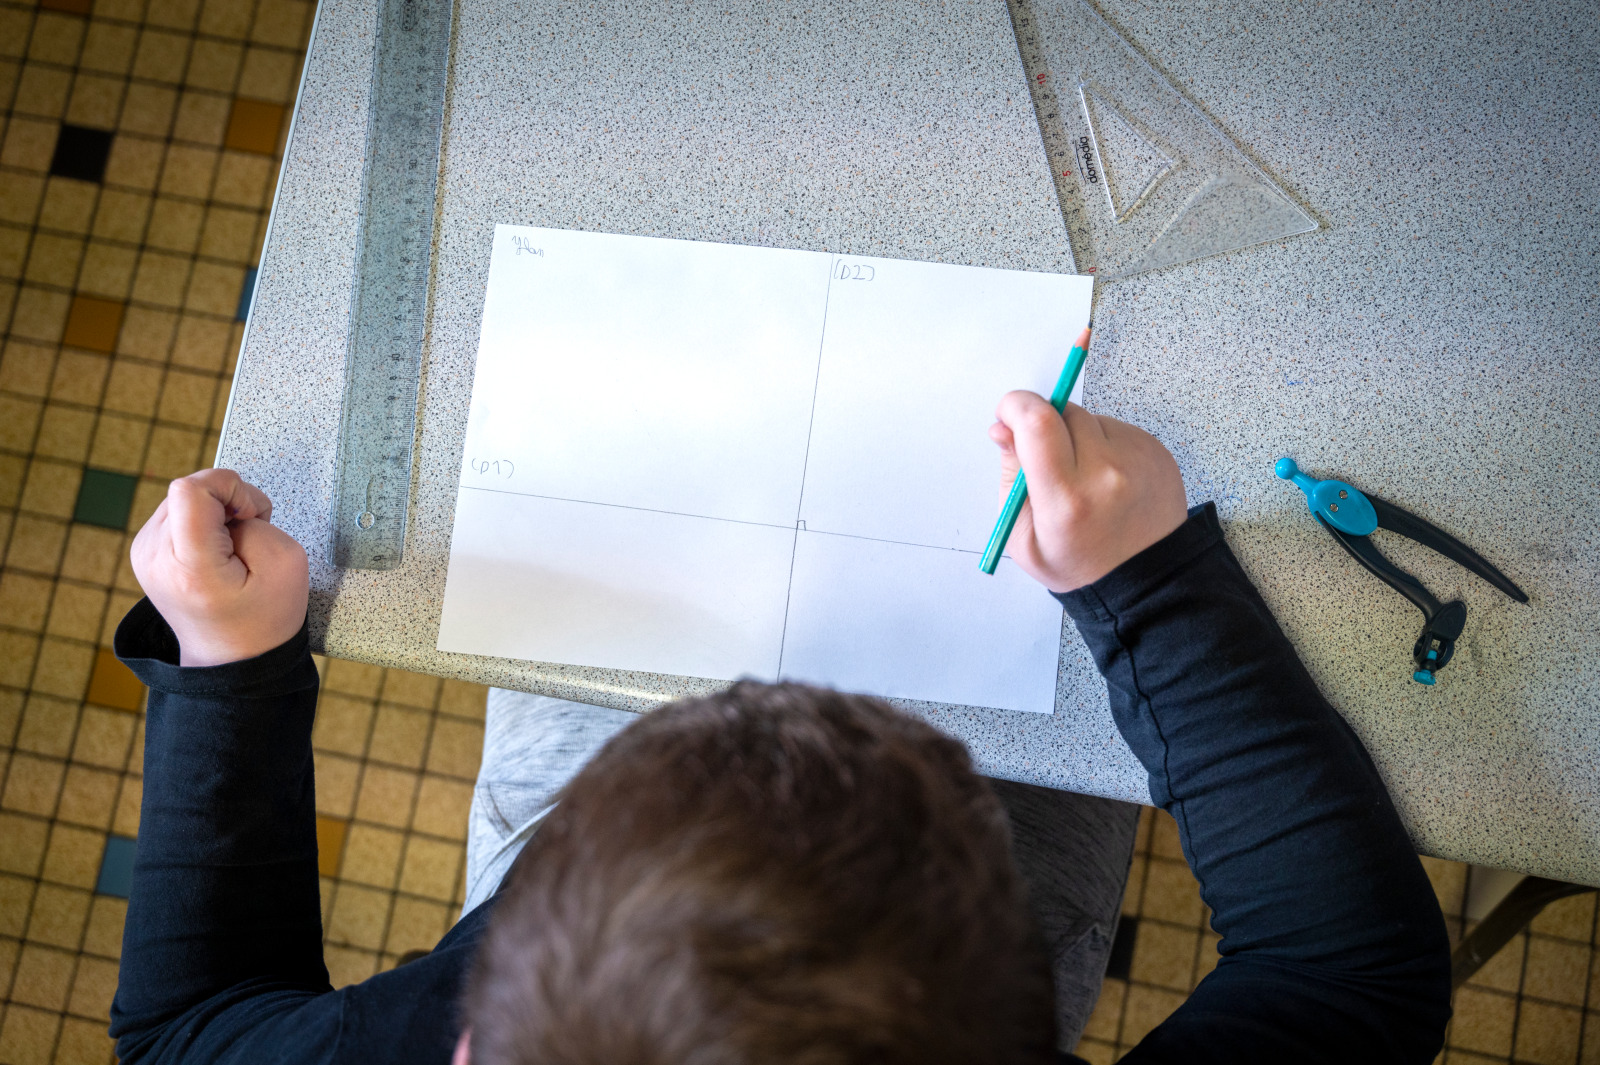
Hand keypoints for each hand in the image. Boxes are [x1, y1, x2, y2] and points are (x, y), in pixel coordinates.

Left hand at [130, 470, 309, 666]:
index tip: (250, 516)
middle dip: (227, 502)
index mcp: (190, 566)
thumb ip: (257, 519)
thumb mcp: (287, 561)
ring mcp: (144, 554)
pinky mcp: (145, 551)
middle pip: (189, 490)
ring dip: (215, 514)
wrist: (231, 660)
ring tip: (232, 551)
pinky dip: (203, 523)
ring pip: (184, 498)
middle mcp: (155, 557)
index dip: (230, 487)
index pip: (191, 489)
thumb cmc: (263, 620)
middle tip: (247, 541)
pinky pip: (177, 513)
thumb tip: (227, 506)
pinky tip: (216, 553)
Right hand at [990, 393, 1186, 592]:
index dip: (1015, 406)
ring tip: (1082, 480)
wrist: (1145, 580)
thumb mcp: (1023, 535)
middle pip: (1062, 412)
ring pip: (1090, 419)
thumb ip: (1010, 476)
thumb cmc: (1079, 563)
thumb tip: (1003, 428)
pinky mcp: (1156, 452)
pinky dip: (1103, 446)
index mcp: (1068, 498)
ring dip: (1076, 437)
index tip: (1007, 414)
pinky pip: (1116, 429)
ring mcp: (1138, 459)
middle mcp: (1107, 473)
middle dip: (1044, 425)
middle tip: (1046, 460)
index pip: (1038, 423)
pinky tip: (1105, 480)